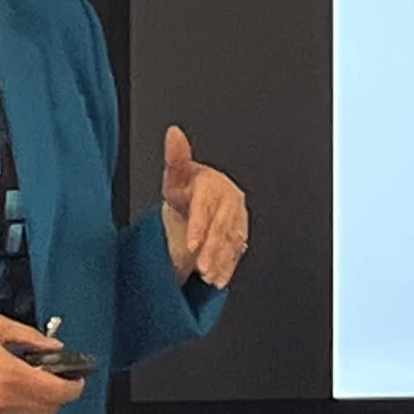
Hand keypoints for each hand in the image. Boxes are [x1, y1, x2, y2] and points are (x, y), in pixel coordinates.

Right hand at [0, 314, 83, 413]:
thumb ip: (31, 337)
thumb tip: (53, 345)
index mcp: (12, 376)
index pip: (59, 393)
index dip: (74, 386)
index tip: (77, 378)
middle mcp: (4, 400)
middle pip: (49, 409)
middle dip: (57, 393)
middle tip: (54, 375)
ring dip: (36, 399)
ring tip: (26, 376)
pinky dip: (14, 404)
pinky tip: (3, 385)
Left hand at [161, 124, 248, 288]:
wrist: (199, 203)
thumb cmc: (186, 189)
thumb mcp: (176, 174)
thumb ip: (175, 157)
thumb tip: (173, 134)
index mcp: (214, 184)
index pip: (208, 205)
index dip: (200, 226)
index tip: (191, 243)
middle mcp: (229, 201)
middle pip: (222, 226)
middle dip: (212, 248)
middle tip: (200, 267)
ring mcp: (237, 220)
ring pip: (231, 242)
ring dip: (220, 261)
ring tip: (208, 276)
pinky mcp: (239, 236)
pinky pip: (236, 253)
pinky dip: (227, 268)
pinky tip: (218, 279)